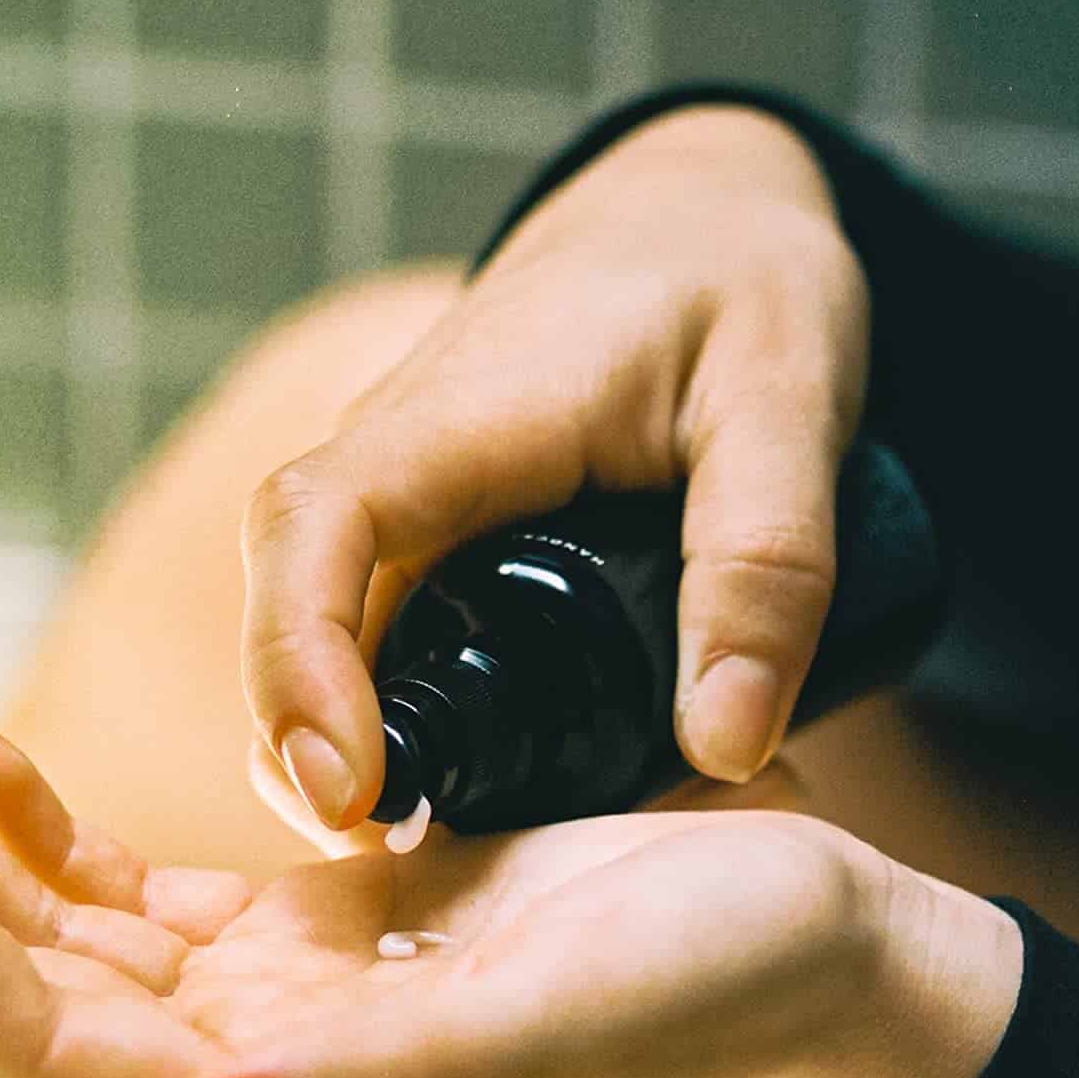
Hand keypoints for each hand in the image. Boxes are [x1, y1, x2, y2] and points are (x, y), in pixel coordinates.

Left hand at [0, 684, 897, 1077]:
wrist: (816, 952)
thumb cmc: (714, 990)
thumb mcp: (559, 1021)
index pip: (42, 1046)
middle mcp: (261, 1072)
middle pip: (10, 984)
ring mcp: (278, 1003)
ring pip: (51, 931)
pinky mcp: (313, 930)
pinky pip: (134, 892)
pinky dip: (46, 825)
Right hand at [241, 104, 869, 835]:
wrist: (700, 210)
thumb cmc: (739, 279)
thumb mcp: (792, 402)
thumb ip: (771, 563)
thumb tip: (725, 744)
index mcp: (460, 415)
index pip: (315, 529)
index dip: (298, 664)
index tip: (346, 788)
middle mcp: (395, 455)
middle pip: (286, 605)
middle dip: (305, 744)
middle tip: (389, 867)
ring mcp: (401, 496)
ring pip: (317, 627)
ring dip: (343, 743)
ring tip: (422, 856)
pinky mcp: (426, 529)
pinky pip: (369, 626)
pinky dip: (386, 714)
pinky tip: (451, 799)